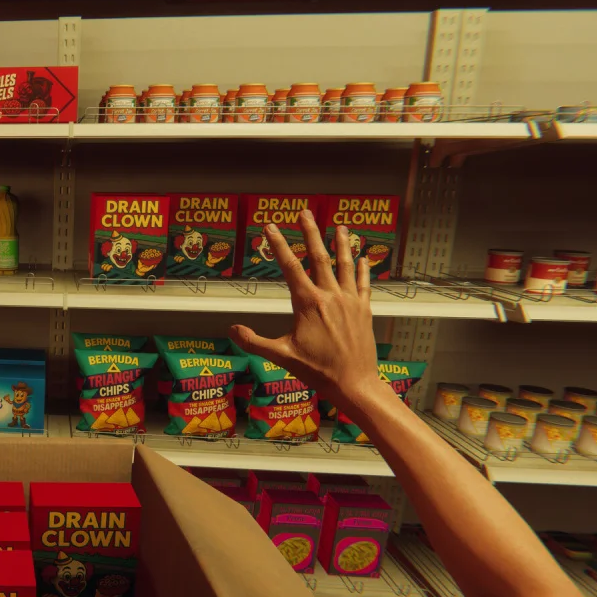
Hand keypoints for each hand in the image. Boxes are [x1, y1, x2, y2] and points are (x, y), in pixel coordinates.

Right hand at [228, 209, 381, 399]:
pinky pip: (363, 284)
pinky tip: (363, 258)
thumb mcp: (281, 356)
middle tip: (305, 213)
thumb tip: (232, 328)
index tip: (270, 227)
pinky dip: (363, 269)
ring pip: (344, 265)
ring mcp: (349, 301)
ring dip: (341, 244)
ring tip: (339, 227)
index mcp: (307, 304)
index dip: (278, 244)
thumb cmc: (317, 370)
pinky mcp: (364, 310)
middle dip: (310, 233)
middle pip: (319, 257)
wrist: (354, 383)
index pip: (289, 266)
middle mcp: (330, 296)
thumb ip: (254, 341)